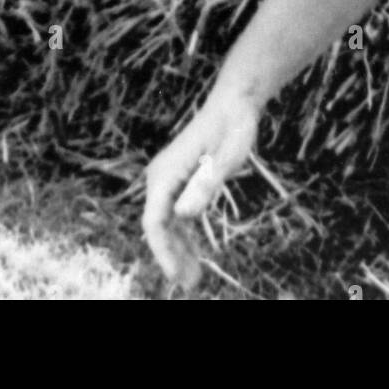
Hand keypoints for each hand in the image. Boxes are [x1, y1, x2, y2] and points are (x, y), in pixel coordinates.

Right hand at [143, 89, 259, 289]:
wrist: (235, 103)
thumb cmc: (233, 127)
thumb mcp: (226, 159)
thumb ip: (205, 186)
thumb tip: (182, 216)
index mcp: (166, 172)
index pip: (154, 221)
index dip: (162, 252)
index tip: (175, 276)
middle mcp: (160, 175)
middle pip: (157, 225)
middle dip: (171, 257)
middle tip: (192, 284)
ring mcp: (167, 177)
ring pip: (165, 222)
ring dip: (177, 249)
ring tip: (194, 277)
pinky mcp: (178, 178)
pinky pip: (174, 213)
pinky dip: (183, 235)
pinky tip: (194, 253)